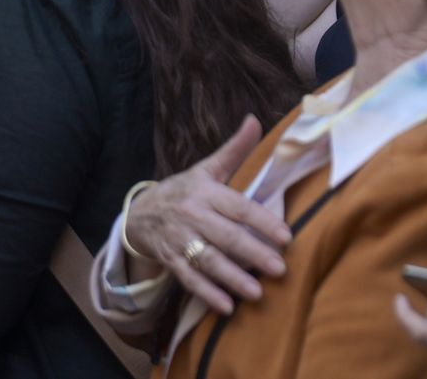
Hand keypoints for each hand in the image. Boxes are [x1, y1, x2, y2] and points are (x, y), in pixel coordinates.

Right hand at [124, 116, 290, 315]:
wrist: (140, 212)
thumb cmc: (184, 189)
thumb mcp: (206, 168)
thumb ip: (234, 149)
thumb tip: (255, 120)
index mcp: (205, 191)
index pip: (237, 207)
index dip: (261, 220)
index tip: (286, 235)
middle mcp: (192, 215)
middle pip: (225, 236)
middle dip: (253, 253)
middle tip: (280, 268)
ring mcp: (180, 240)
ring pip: (208, 260)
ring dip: (232, 277)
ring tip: (257, 293)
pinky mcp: (172, 261)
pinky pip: (189, 279)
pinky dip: (206, 294)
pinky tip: (226, 307)